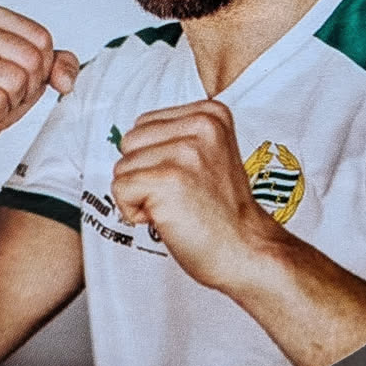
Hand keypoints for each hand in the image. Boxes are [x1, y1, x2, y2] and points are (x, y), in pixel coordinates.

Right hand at [0, 3, 78, 167]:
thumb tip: (65, 78)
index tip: (20, 71)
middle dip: (28, 84)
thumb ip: (60, 65)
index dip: (41, 65)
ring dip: (12, 99)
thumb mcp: (36, 72)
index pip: (41, 38)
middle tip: (7, 89)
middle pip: (30, 58)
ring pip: (14, 79)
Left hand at [109, 99, 280, 294]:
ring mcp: (185, 152)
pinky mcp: (168, 179)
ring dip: (140, 194)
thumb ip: (175, 138)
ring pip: (122, 167)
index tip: (185, 179)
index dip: (154, 158)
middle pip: (130, 142)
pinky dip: (133, 211)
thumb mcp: (208, 155)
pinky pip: (119, 190)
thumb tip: (127, 139)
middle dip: (143, 173)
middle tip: (179, 195)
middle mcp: (200, 126)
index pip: (144, 124)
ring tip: (176, 206)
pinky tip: (166, 218)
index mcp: (210, 114)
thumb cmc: (222, 213)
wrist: (246, 251)